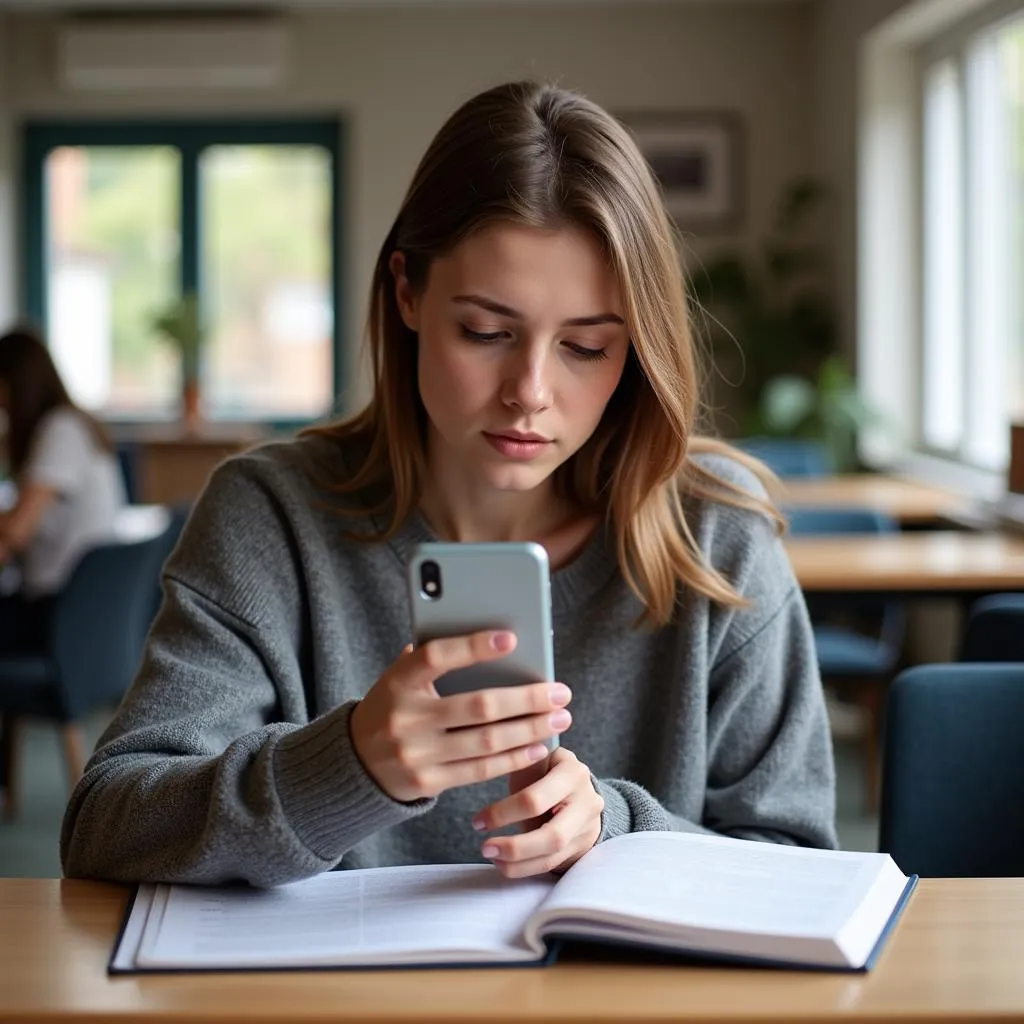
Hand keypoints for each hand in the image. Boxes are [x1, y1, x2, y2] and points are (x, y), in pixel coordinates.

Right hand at [349, 630, 573, 802]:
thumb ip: (431, 658)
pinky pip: (480, 770)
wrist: (356, 762)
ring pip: (486, 741)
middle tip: (560, 693)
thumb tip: (490, 641)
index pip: (437, 657)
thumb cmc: (393, 706)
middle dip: (527, 699)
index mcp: (398, 681)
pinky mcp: (427, 782)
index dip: (473, 647)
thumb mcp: (399, 678)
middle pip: (478, 706)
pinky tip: (537, 746)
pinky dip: (513, 758)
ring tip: (558, 719)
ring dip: (530, 730)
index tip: (512, 639)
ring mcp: (416, 754)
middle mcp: (406, 718)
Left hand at [471, 747, 603, 877]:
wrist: (578, 788)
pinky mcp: (582, 847)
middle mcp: (587, 800)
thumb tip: (490, 745)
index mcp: (573, 772)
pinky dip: (524, 868)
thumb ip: (520, 757)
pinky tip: (503, 864)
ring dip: (516, 861)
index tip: (477, 820)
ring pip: (552, 855)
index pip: (536, 799)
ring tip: (490, 855)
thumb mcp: (537, 758)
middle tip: (484, 847)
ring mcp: (588, 826)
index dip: (503, 812)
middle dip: (514, 846)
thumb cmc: (546, 771)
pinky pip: (552, 864)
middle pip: (552, 836)